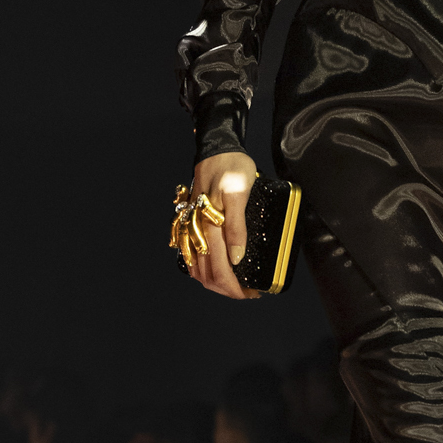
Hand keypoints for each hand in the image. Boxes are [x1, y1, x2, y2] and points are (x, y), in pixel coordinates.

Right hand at [182, 152, 257, 300]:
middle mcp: (196, 231)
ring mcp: (191, 228)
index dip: (235, 288)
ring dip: (214, 282)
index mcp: (210, 226)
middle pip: (207, 275)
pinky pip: (190, 255)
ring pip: (196, 268)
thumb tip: (236, 259)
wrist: (216, 149)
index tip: (252, 294)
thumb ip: (237, 227)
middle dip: (227, 289)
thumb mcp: (240, 193)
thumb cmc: (232, 167)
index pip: (219, 270)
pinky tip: (212, 271)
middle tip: (248, 293)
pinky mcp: (190, 224)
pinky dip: (200, 270)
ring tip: (235, 285)